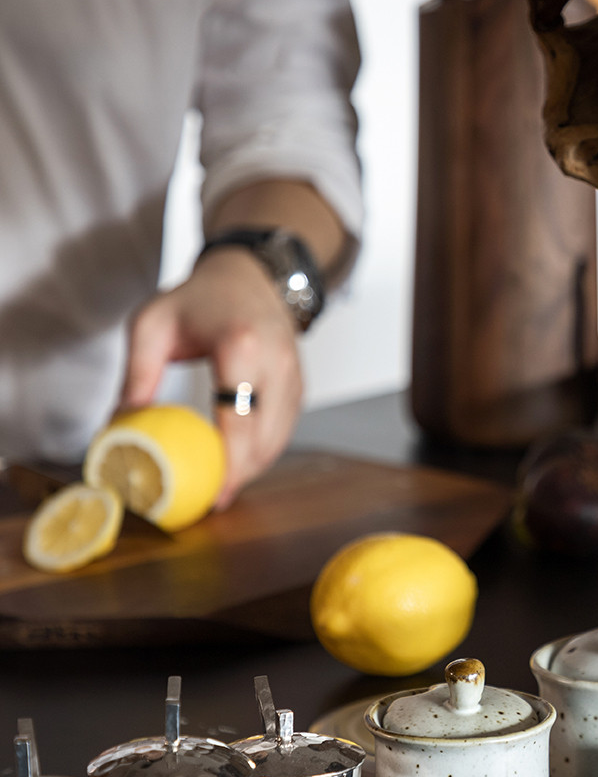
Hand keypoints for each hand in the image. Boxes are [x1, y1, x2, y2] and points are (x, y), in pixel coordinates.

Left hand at [120, 248, 302, 507]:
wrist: (248, 275)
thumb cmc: (199, 298)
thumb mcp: (152, 324)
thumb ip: (136, 374)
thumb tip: (119, 426)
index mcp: (240, 346)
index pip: (239, 417)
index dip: (230, 462)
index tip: (214, 493)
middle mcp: (275, 362)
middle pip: (264, 437)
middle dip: (240, 475)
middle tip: (210, 500)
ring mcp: (293, 375)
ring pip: (279, 439)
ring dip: (253, 468)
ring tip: (221, 488)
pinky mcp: (299, 386)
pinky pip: (284, 429)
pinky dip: (264, 452)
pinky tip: (238, 466)